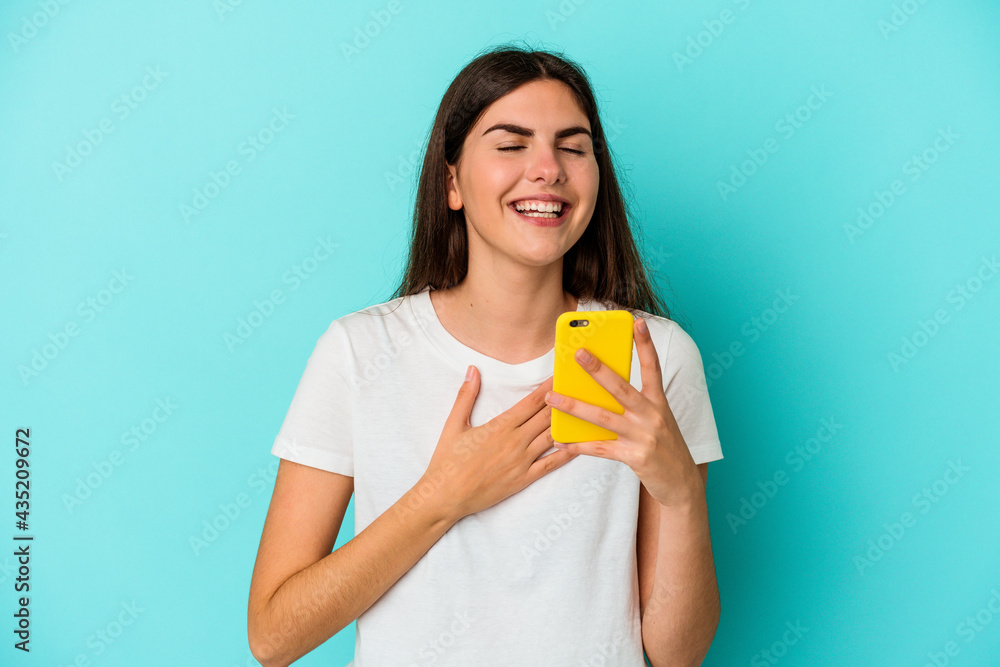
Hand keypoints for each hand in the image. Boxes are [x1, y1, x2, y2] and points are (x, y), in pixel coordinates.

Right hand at [418, 367, 577, 522]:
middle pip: (547, 416)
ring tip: (584, 410)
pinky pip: (550, 464)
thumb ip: (465, 396)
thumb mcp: (453, 424)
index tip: (561, 375)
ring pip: (551, 437)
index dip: (549, 387)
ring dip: (567, 423)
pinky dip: (566, 454)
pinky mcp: (523, 479)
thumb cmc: (447, 460)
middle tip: (579, 387)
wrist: (446, 496)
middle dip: (563, 400)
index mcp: (500, 426)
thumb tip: (472, 370)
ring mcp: (522, 461)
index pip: (532, 402)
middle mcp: (515, 441)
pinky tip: (579, 446)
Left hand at [543, 317, 702, 507]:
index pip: (653, 368)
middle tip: (577, 353)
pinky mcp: (634, 458)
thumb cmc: (664, 446)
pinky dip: (578, 444)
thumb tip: (599, 389)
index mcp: (659, 403)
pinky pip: (600, 448)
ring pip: (603, 417)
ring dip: (575, 406)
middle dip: (597, 370)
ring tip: (553, 398)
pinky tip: (561, 439)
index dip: (645, 344)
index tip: (637, 322)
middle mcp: (652, 416)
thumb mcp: (657, 419)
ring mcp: (643, 437)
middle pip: (621, 388)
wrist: (681, 484)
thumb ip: (634, 404)